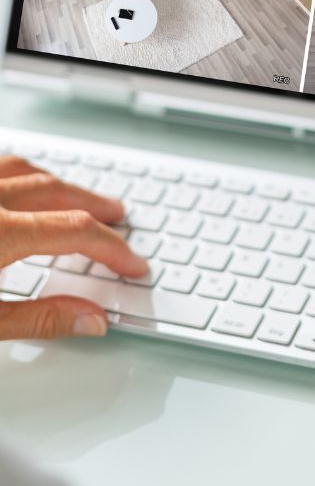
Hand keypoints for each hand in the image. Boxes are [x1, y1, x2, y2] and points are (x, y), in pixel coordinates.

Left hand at [0, 156, 145, 339]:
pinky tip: (22, 186)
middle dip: (93, 206)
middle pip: (56, 192)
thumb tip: (92, 320)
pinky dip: (22, 174)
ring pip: (25, 170)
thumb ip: (39, 319)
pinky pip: (0, 166)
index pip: (75, 231)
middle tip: (117, 216)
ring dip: (59, 184)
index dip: (111, 248)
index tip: (131, 265)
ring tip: (76, 195)